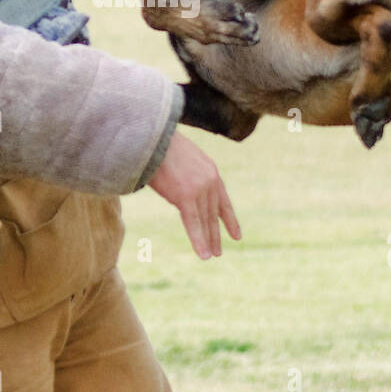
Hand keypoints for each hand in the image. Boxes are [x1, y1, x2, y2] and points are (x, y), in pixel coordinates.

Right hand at [147, 133, 240, 259]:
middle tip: (219, 251)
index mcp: (210, 170)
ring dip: (209, 240)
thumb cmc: (161, 143)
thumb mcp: (182, 156)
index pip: (223, 200)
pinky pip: (193, 224)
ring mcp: (199, 189)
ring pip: (205, 221)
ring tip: (212, 256)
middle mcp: (210, 181)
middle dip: (216, 233)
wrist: (154, 136)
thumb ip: (187, 172)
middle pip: (213, 213)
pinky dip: (198, 241)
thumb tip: (179, 181)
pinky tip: (204, 255)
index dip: (229, 219)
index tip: (236, 235)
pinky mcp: (186, 196)